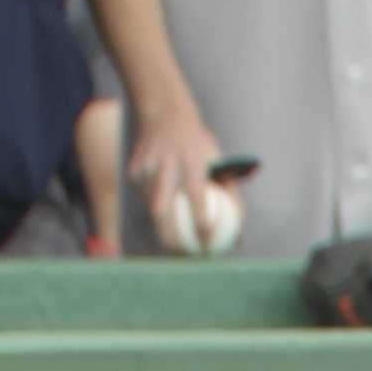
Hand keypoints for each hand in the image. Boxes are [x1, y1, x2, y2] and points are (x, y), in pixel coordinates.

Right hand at [126, 88, 227, 249]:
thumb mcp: (220, 163)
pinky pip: (144, 198)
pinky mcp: (133, 169)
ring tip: (173, 240)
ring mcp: (146, 165)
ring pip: (151, 208)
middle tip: (181, 256)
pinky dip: (154, 209)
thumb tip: (238, 238)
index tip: (206, 248)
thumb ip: (232, 199)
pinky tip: (163, 211)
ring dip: (162, 227)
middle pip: (161, 211)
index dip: (202, 230)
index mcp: (191, 162)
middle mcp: (166, 163)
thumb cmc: (200, 146)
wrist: (166, 114)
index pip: (197, 203)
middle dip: (169, 239)